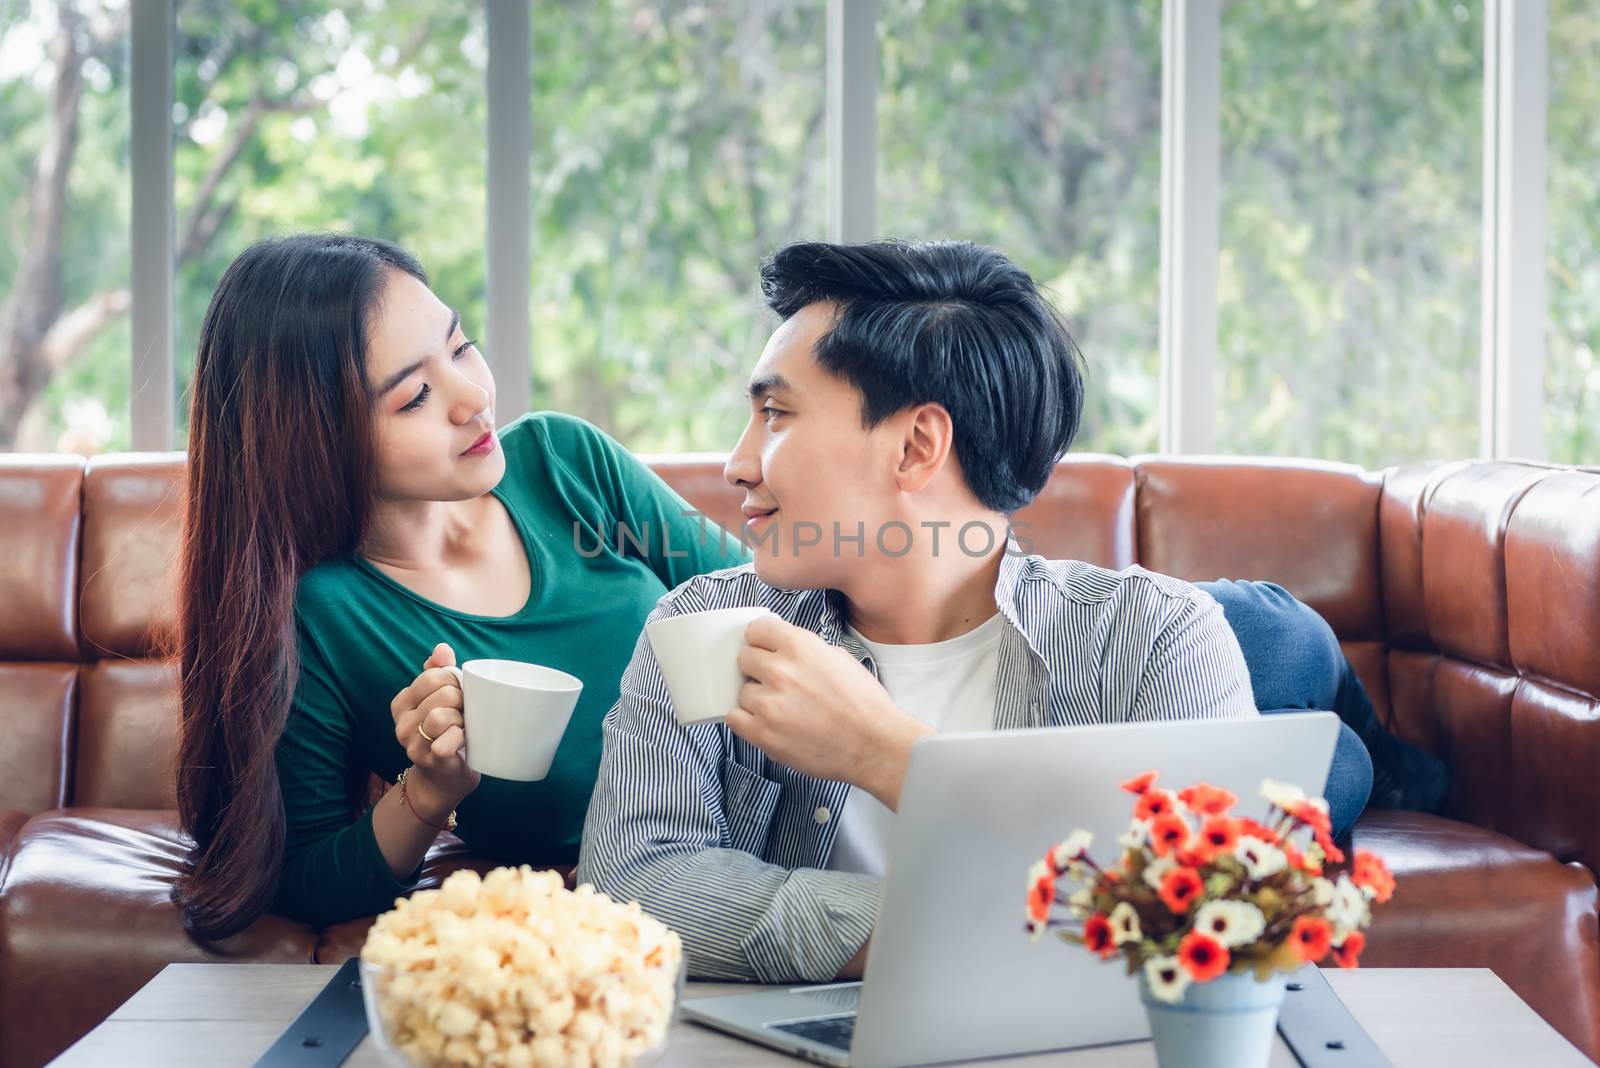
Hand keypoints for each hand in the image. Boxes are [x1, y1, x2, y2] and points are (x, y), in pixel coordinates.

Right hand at [390, 642, 480, 818]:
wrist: (445, 779)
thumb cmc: (447, 733)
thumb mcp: (441, 700)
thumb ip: (439, 672)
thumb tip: (442, 648)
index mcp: (402, 703)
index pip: (432, 676)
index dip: (455, 681)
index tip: (461, 695)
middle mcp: (401, 723)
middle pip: (442, 693)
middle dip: (463, 700)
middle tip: (466, 714)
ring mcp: (412, 744)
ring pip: (443, 716)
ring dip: (463, 720)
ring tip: (465, 728)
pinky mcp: (429, 760)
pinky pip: (447, 740)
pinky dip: (460, 738)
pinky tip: (463, 742)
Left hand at [729, 616, 932, 809]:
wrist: (875, 745)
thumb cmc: (864, 705)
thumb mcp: (840, 658)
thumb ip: (806, 650)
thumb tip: (784, 649)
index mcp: (800, 646)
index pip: (756, 629)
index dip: (760, 640)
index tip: (763, 649)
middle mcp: (781, 670)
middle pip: (744, 658)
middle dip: (756, 668)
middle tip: (773, 681)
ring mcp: (769, 703)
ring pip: (741, 691)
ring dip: (755, 698)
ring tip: (779, 708)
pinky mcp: (763, 734)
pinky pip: (735, 719)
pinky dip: (746, 720)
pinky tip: (765, 722)